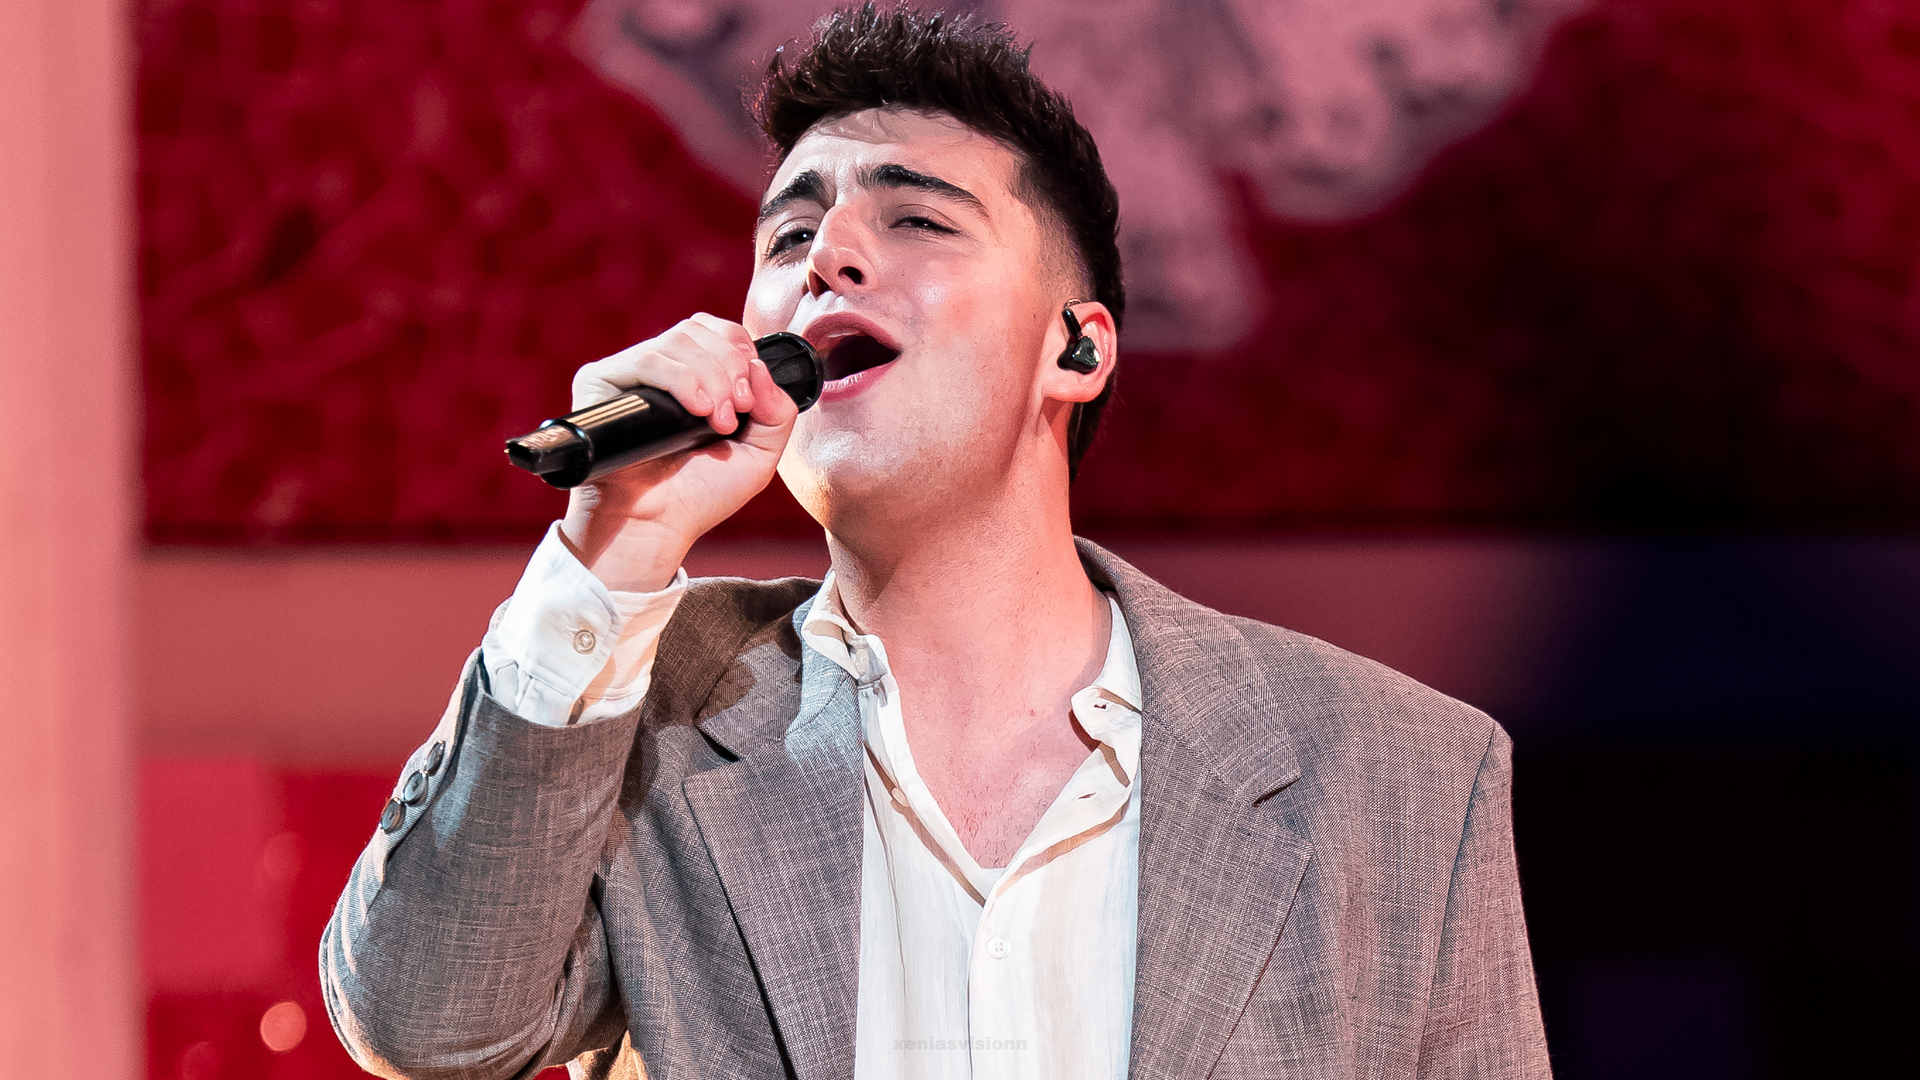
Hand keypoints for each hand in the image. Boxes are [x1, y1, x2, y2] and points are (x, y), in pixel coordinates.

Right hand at [558, 314, 798, 590]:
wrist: (656, 527)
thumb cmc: (698, 496)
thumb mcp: (759, 455)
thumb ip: (778, 411)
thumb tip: (761, 368)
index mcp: (695, 377)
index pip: (720, 332)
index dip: (742, 353)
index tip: (748, 401)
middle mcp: (661, 369)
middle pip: (701, 329)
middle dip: (730, 368)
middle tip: (734, 414)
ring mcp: (630, 374)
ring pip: (679, 341)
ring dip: (711, 378)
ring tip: (716, 422)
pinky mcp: (600, 382)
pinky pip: (645, 359)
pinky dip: (681, 380)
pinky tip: (696, 410)